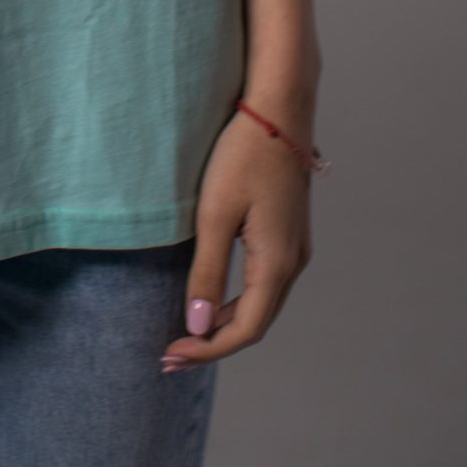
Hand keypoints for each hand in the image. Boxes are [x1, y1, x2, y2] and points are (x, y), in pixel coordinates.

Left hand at [159, 101, 313, 371]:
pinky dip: (236, 301)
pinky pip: (264, 283)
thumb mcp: (215, 214)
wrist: (279, 110)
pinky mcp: (288, 235)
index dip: (208, 349)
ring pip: (261, 304)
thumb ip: (207, 272)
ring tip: (185, 333)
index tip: (171, 356)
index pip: (245, 330)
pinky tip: (211, 299)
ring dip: (224, 323)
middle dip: (213, 342)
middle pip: (255, 323)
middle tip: (171, 354)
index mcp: (278, 264)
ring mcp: (295, 249)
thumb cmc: (243, 156)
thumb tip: (197, 324)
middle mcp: (294, 263)